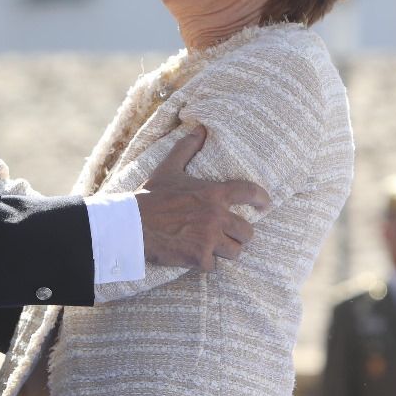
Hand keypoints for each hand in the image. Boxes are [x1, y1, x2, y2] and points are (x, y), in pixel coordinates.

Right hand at [136, 127, 269, 270]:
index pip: (250, 192)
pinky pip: (215, 266)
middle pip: (247, 232)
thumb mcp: (168, 169)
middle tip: (229, 235)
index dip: (262, 199)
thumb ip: (186, 148)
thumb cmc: (149, 197)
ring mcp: (209, 239)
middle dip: (240, 235)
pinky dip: (206, 264)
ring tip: (216, 249)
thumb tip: (199, 128)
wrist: (130, 225)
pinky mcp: (199, 258)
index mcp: (213, 193)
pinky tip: (196, 259)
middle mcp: (217, 216)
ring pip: (235, 251)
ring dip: (226, 251)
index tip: (265, 204)